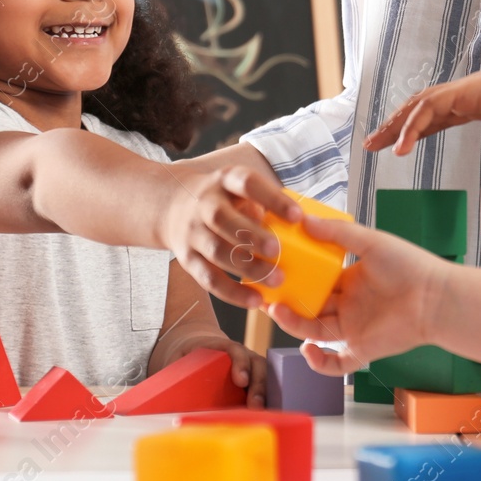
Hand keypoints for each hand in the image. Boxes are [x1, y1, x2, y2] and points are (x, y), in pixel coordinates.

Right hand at [160, 166, 302, 309]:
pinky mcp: (187, 258)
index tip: (298, 216)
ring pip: (217, 251)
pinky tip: (255, 300)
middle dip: (252, 236)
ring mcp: (192, 231)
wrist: (173, 207)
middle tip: (279, 250)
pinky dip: (232, 293)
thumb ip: (267, 203)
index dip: (272, 199)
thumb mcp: (241, 189)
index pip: (247, 184)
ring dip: (248, 268)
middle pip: (223, 219)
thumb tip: (308, 225)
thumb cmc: (225, 200)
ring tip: (277, 278)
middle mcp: (205, 204)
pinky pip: (208, 278)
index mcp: (225, 181)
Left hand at [162, 330, 268, 407]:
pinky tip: (270, 415)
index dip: (240, 364)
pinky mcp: (256, 380)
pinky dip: (271, 399)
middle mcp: (242, 355)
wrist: (196, 347)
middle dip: (258, 385)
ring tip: (263, 413)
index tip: (240, 381)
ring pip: (267, 376)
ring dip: (267, 394)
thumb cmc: (186, 357)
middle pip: (257, 365)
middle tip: (255, 404)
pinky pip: (268, 386)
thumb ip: (174, 374)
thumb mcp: (179, 361)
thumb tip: (158, 398)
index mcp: (223, 347)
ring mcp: (252, 367)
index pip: (236, 351)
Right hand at [265, 214, 455, 372]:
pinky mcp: (362, 351)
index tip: (272, 270)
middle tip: (264, 294)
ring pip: (314, 332)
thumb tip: (303, 220)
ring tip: (277, 312)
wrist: (436, 297)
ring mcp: (353, 329)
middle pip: (308, 307)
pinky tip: (308, 349)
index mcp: (348, 280)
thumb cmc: (409, 265)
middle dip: (285, 303)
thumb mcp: (370, 242)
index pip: (313, 281)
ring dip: (294, 324)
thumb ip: (338, 233)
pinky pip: (335, 364)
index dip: (292, 279)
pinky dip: (319, 362)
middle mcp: (348, 306)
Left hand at [364, 52, 480, 155]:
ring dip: (393, 125)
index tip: (396, 146)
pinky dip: (410, 128)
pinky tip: (399, 148)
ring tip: (373, 145)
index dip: (412, 130)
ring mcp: (460, 90)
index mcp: (472, 103)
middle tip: (371, 143)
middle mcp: (462, 94)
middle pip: (417, 109)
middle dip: (393, 126)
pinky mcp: (461, 91)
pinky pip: (427, 109)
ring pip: (416, 107)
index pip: (433, 116)